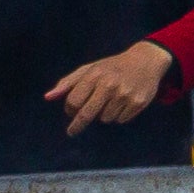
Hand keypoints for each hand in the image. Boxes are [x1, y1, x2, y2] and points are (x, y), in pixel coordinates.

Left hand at [48, 37, 181, 131]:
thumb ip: (68, 83)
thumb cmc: (112, 66)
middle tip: (72, 131)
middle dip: (77, 125)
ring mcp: (124, 95)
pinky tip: (123, 103)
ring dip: (103, 115)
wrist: (145, 61)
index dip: (69, 110)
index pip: (74, 101)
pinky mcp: (137, 103)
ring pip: (104, 119)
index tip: (70, 113)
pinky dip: (119, 115)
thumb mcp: (90, 69)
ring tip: (110, 102)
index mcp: (94, 75)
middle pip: (86, 114)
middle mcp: (109, 85)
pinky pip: (120, 120)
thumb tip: (48, 97)